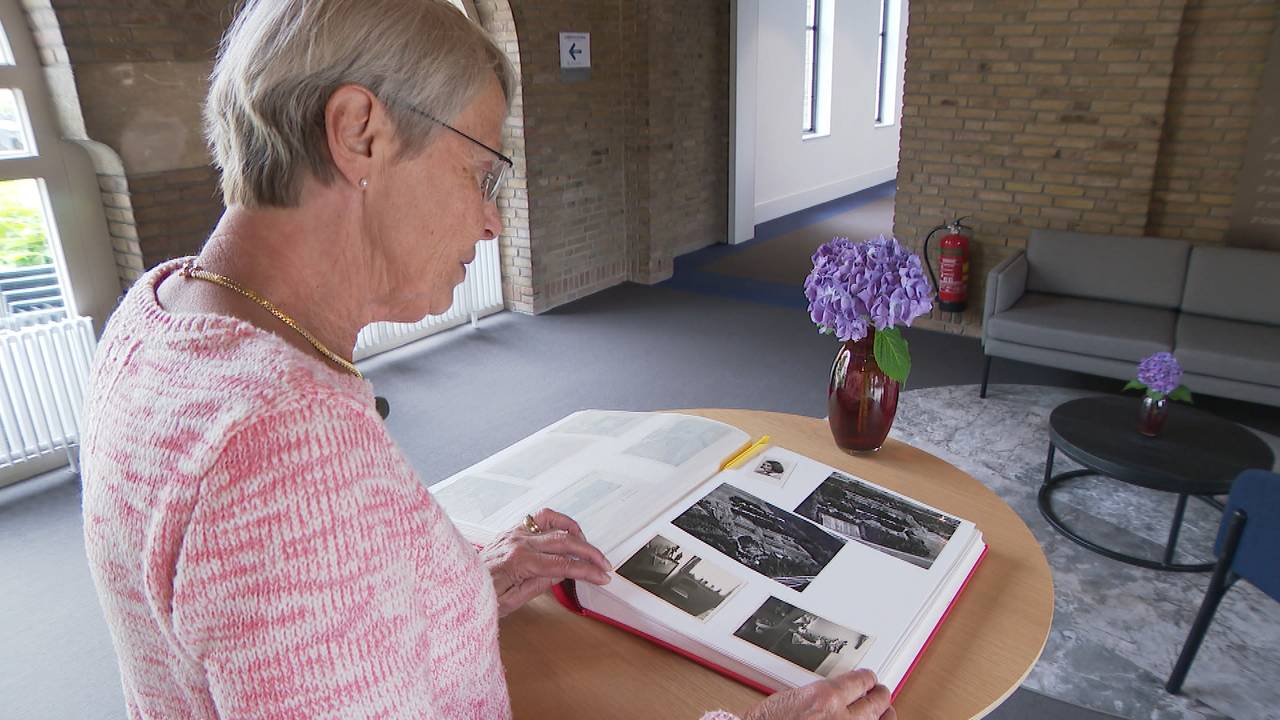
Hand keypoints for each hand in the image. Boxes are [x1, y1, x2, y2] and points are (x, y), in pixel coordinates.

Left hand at [479, 508, 611, 616]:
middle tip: (604, 564)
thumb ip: (539, 585)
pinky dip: (558, 522)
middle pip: (565, 541)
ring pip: (555, 523)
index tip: (602, 576)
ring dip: (577, 534)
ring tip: (589, 548)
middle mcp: (518, 542)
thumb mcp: (511, 602)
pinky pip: (540, 518)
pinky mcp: (512, 531)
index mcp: (519, 562)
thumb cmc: (478, 597)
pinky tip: (567, 531)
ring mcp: (514, 533)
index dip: (587, 570)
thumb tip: (564, 573)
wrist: (454, 587)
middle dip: (590, 553)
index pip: (564, 564)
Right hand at [743, 670, 894, 719]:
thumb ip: (818, 697)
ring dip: (883, 714)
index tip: (869, 679)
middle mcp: (840, 718)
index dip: (868, 679)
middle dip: (880, 696)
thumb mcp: (791, 699)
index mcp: (826, 697)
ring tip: (886, 711)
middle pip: (876, 702)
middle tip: (882, 693)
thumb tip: (833, 697)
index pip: (861, 681)